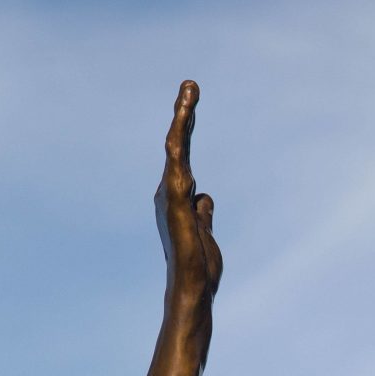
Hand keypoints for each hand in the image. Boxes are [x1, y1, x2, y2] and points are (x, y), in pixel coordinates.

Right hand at [155, 81, 221, 298]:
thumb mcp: (205, 233)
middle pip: (180, 146)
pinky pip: (178, 169)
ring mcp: (171, 198)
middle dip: (185, 114)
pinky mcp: (176, 205)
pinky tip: (183, 126)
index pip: (184, 157)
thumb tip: (203, 196)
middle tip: (192, 84)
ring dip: (183, 120)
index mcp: (177, 199)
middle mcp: (169, 194)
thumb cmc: (198, 270)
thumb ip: (202, 213)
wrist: (193, 291)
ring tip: (191, 91)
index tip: (191, 100)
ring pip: (178, 151)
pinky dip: (180, 147)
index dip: (187, 129)